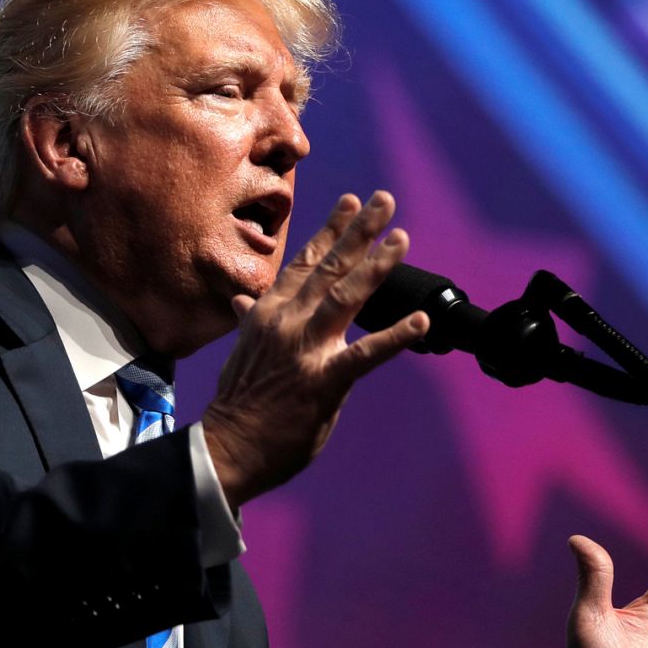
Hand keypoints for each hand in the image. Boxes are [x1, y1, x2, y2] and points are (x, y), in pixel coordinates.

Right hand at [202, 191, 428, 506]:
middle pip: (329, 267)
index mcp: (269, 313)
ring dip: (376, 266)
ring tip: (402, 239)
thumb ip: (251, 323)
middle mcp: (286, 322)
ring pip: (345, 297)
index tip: (352, 201)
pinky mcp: (323, 382)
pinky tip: (420, 321)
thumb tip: (242, 302)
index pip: (304, 261)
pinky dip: (395, 336)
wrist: (227, 447)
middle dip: (359, 231)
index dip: (330, 229)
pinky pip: (365, 355)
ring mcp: (305, 350)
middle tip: (385, 200)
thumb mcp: (242, 353)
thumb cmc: (239, 404)